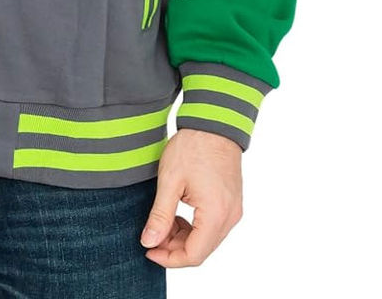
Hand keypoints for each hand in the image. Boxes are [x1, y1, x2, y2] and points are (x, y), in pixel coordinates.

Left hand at [140, 129, 242, 266]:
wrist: (214, 123)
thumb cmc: (192, 147)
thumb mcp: (170, 181)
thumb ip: (160, 215)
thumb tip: (149, 242)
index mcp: (215, 215)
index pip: (193, 255)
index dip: (169, 258)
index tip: (148, 250)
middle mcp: (230, 217)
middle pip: (201, 250)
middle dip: (174, 248)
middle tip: (151, 235)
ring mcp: (233, 210)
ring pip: (207, 240)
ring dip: (184, 238)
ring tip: (162, 222)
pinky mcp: (232, 203)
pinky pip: (213, 226)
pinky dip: (195, 227)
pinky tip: (177, 214)